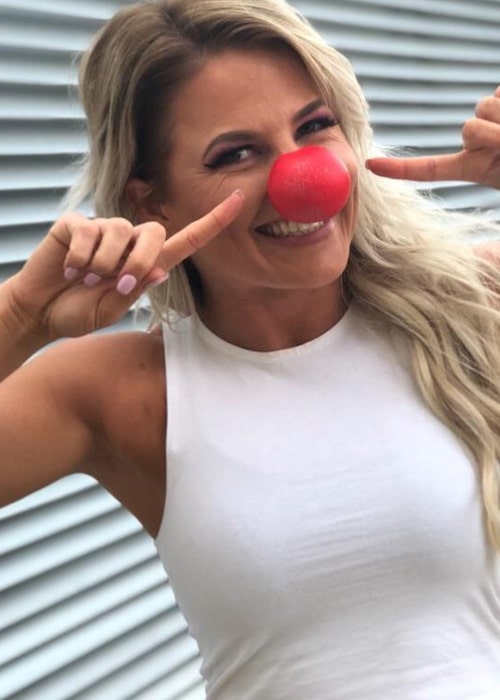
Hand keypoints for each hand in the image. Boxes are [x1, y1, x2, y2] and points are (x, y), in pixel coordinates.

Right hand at [7, 190, 244, 338]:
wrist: (40, 313)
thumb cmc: (78, 312)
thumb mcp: (111, 311)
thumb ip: (134, 291)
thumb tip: (159, 270)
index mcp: (146, 263)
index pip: (186, 239)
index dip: (213, 221)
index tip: (240, 198)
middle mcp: (128, 241)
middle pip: (153, 232)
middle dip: (137, 262)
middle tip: (115, 284)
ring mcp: (102, 229)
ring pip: (118, 231)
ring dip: (103, 263)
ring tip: (86, 279)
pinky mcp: (76, 224)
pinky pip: (88, 231)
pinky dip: (80, 256)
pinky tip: (70, 268)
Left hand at [366, 86, 499, 188]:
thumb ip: (488, 151)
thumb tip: (474, 128)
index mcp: (472, 167)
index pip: (429, 170)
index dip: (400, 169)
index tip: (370, 165)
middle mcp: (475, 142)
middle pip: (468, 128)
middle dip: (492, 132)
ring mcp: (487, 120)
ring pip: (483, 106)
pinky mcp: (499, 96)